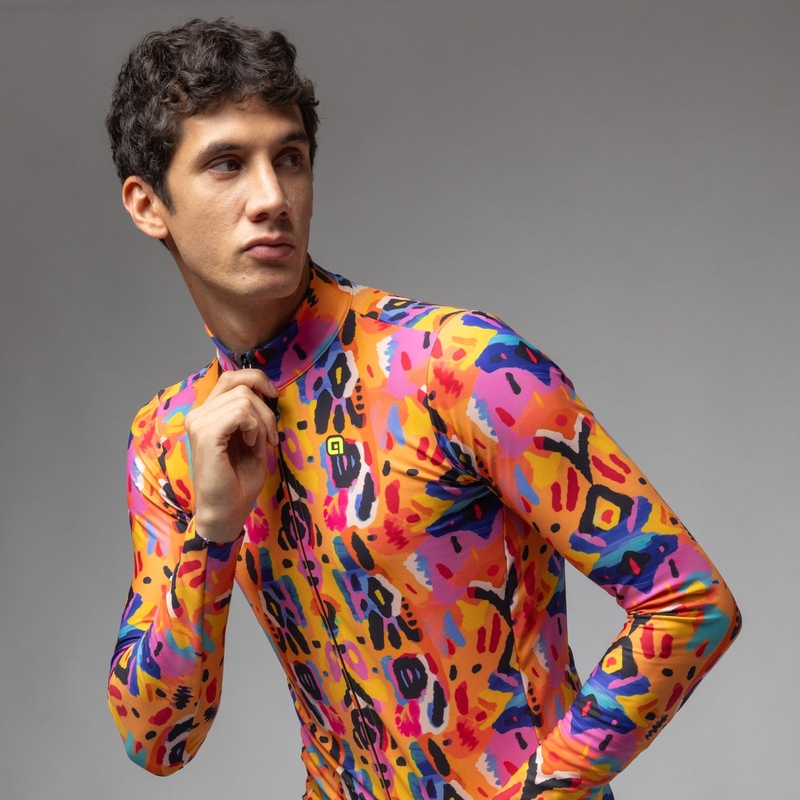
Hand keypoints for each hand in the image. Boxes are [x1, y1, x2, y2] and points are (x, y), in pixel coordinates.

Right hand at [185, 370, 277, 542]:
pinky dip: (255, 428)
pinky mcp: (205, 434)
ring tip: (257, 445)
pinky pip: (240, 413)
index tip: (274, 396)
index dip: (256, 379)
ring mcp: (199, 423)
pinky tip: (252, 445)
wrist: (226, 511)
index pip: (230, 376)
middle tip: (270, 436)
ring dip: (262, 423)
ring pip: (244, 399)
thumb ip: (252, 414)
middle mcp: (199, 414)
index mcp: (208, 413)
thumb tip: (267, 389)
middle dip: (265, 408)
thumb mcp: (252, 439)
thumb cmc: (239, 480)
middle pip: (241, 385)